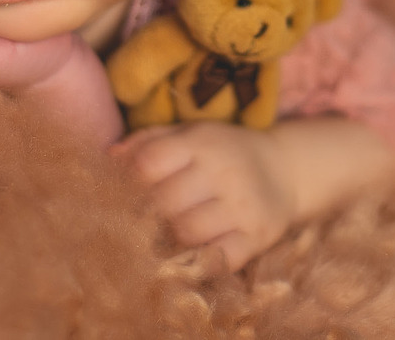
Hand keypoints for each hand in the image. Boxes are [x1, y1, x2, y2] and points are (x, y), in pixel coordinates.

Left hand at [111, 121, 295, 270]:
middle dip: (151, 212)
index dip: (132, 180)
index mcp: (204, 142)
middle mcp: (225, 171)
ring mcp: (243, 206)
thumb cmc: (224, 152)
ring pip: (186, 233)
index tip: (134, 190)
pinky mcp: (258, 237)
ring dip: (175, 236)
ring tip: (178, 228)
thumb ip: (148, 141)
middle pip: (164, 202)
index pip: (149, 163)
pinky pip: (216, 260)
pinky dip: (201, 260)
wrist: (285, 169)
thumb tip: (109, 155)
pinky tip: (200, 247)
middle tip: (153, 215)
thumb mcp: (191, 134)